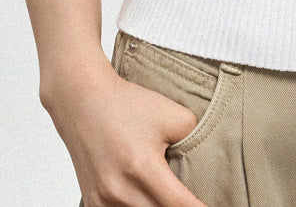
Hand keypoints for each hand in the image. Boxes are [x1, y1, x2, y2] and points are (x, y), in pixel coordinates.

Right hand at [41, 52, 209, 206]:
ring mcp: (103, 201)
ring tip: (169, 195)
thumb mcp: (171, 113)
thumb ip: (195, 139)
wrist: (82, 100)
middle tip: (190, 198)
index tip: (212, 206)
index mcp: (143, 167)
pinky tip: (147, 198)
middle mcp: (120, 191)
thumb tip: (205, 164)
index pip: (180, 204)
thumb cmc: (126, 105)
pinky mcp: (92, 203)